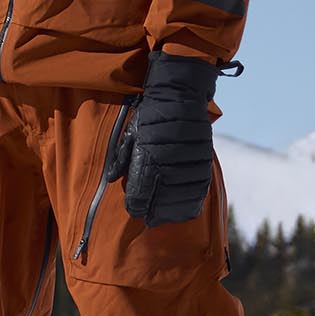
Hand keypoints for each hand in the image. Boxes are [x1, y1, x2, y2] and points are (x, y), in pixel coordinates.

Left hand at [105, 52, 219, 225]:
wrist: (179, 95)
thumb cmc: (150, 115)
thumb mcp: (131, 133)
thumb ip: (122, 158)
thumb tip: (110, 178)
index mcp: (148, 152)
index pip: (142, 188)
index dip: (138, 204)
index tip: (135, 211)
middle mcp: (169, 158)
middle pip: (162, 196)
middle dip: (154, 211)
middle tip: (149, 219)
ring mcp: (189, 160)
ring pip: (181, 195)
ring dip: (172, 211)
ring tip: (164, 218)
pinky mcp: (204, 160)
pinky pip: (200, 188)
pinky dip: (192, 202)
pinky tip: (184, 210)